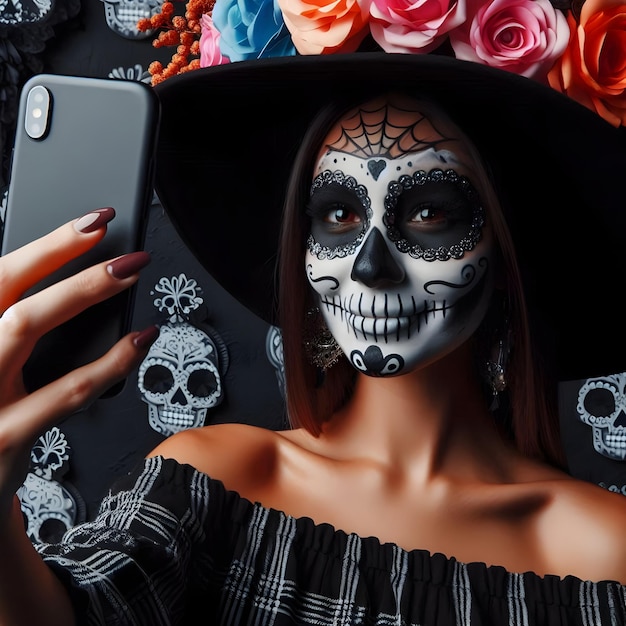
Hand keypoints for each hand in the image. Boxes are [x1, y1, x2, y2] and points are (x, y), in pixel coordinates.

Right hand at [0, 208, 156, 526]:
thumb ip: (17, 327)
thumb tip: (81, 283)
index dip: (43, 246)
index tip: (87, 223)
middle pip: (4, 288)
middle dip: (59, 253)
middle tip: (105, 230)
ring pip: (26, 325)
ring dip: (84, 292)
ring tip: (129, 272)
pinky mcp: (3, 437)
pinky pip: (67, 390)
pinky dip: (111, 361)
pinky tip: (139, 341)